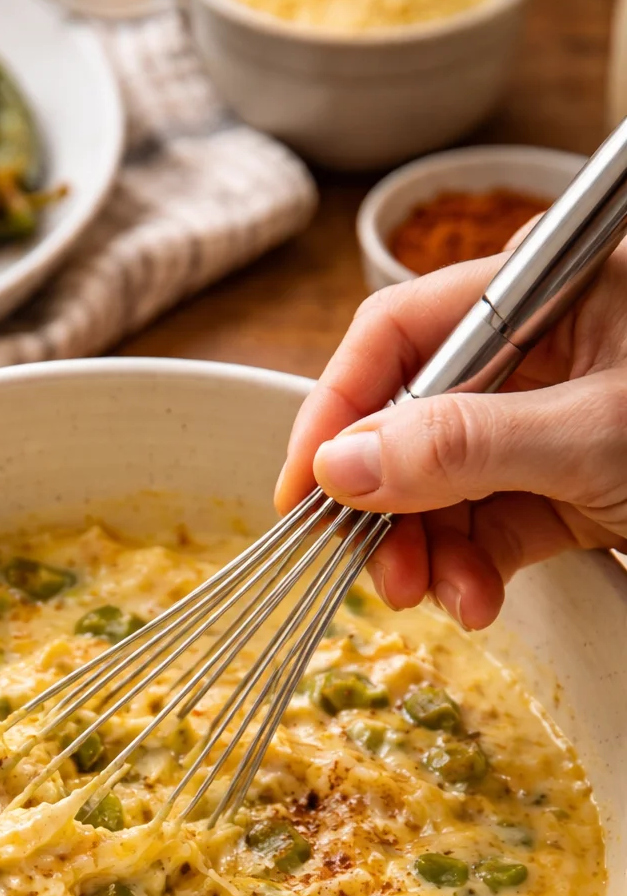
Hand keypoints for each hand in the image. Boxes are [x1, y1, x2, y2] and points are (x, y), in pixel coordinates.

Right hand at [275, 244, 626, 627]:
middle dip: (385, 502)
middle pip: (408, 419)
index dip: (337, 407)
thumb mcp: (592, 434)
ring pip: (440, 486)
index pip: (399, 334)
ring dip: (425, 550)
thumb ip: (463, 444)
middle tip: (371, 565)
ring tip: (435, 597)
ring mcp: (546, 426)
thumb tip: (344, 467)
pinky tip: (477, 601)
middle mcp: (536, 355)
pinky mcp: (563, 490)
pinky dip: (471, 569)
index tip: (302, 486)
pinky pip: (486, 527)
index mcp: (543, 294)